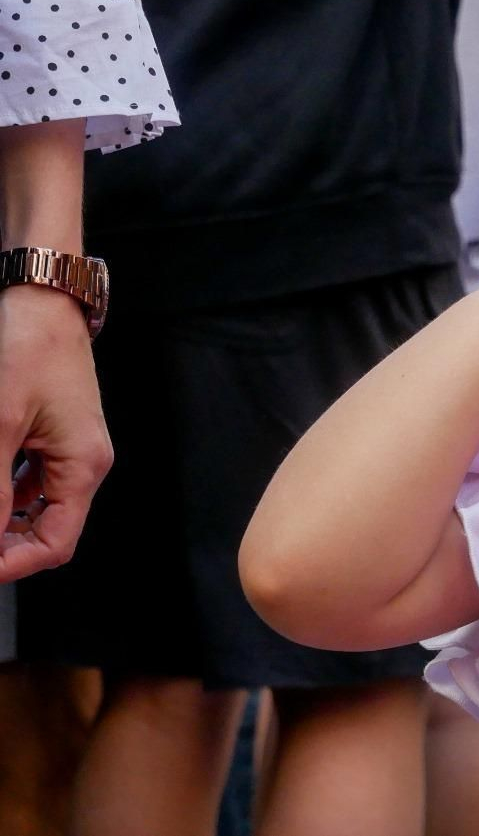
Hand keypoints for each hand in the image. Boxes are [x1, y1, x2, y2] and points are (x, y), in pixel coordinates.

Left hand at [0, 286, 111, 580]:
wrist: (41, 299)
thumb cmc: (28, 348)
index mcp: (84, 465)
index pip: (55, 543)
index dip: (9, 564)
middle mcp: (85, 462)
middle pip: (46, 529)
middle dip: (2, 541)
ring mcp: (71, 448)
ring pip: (34, 506)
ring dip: (0, 517)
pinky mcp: (55, 434)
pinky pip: (29, 480)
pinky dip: (3, 491)